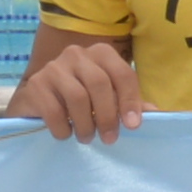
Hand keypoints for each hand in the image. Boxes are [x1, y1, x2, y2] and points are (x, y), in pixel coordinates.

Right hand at [13, 41, 142, 139]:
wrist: (37, 99)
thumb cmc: (81, 99)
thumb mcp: (107, 98)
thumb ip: (129, 103)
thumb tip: (154, 113)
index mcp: (101, 53)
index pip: (122, 74)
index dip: (130, 101)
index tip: (132, 126)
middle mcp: (77, 54)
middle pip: (100, 84)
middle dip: (108, 116)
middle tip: (109, 138)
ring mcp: (54, 67)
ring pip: (77, 97)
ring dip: (86, 125)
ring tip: (87, 138)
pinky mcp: (36, 84)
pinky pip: (54, 110)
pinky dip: (63, 128)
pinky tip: (66, 134)